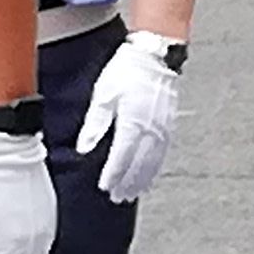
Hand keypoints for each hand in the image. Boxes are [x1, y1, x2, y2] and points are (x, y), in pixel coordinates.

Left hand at [74, 31, 184, 204]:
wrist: (155, 55)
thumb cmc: (127, 71)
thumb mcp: (104, 94)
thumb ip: (95, 123)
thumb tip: (84, 147)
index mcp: (132, 123)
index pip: (121, 158)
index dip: (112, 175)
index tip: (104, 187)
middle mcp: (150, 129)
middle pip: (139, 165)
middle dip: (127, 183)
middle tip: (117, 197)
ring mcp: (162, 128)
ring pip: (153, 162)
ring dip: (142, 180)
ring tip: (131, 193)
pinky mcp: (168, 125)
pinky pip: (162, 153)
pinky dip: (155, 168)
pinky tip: (149, 175)